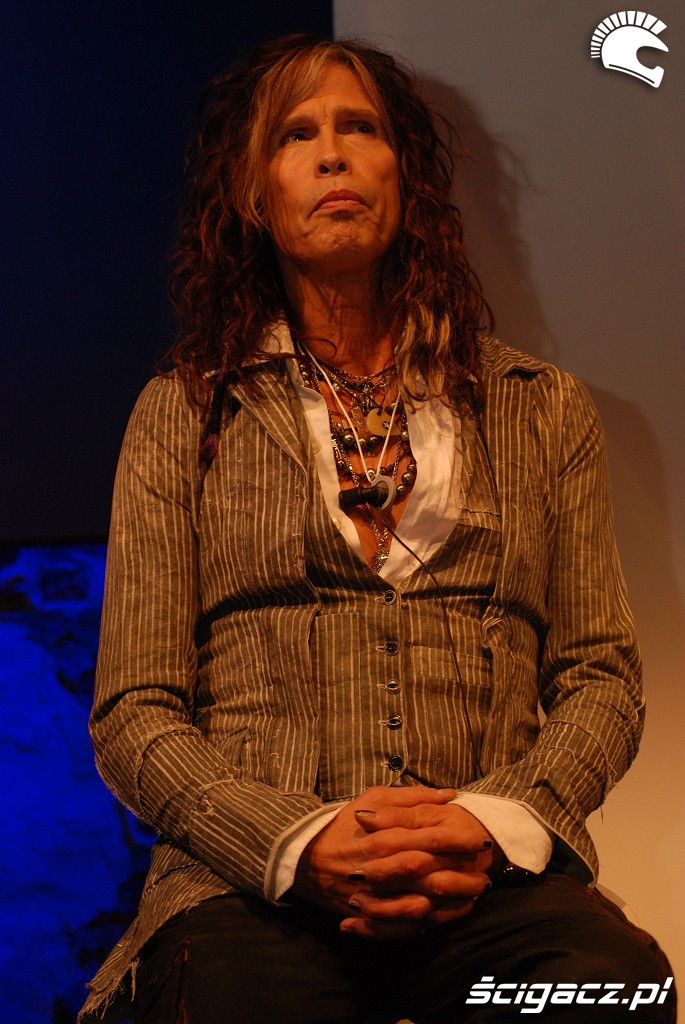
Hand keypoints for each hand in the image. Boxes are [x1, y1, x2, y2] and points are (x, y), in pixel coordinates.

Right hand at [293, 787, 501, 938]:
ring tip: (475, 896)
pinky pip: (405, 927)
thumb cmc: (344, 824)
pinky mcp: (370, 916)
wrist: (305, 858)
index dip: (460, 842)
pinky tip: (449, 914)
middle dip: (463, 878)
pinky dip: (429, 923)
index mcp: (385, 838)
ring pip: (423, 907)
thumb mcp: (373, 798)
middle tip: (487, 874)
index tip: (482, 840)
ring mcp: (376, 897)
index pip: (431, 841)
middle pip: (432, 878)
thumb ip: (412, 797)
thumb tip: (449, 794)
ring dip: (452, 903)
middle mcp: (382, 869)